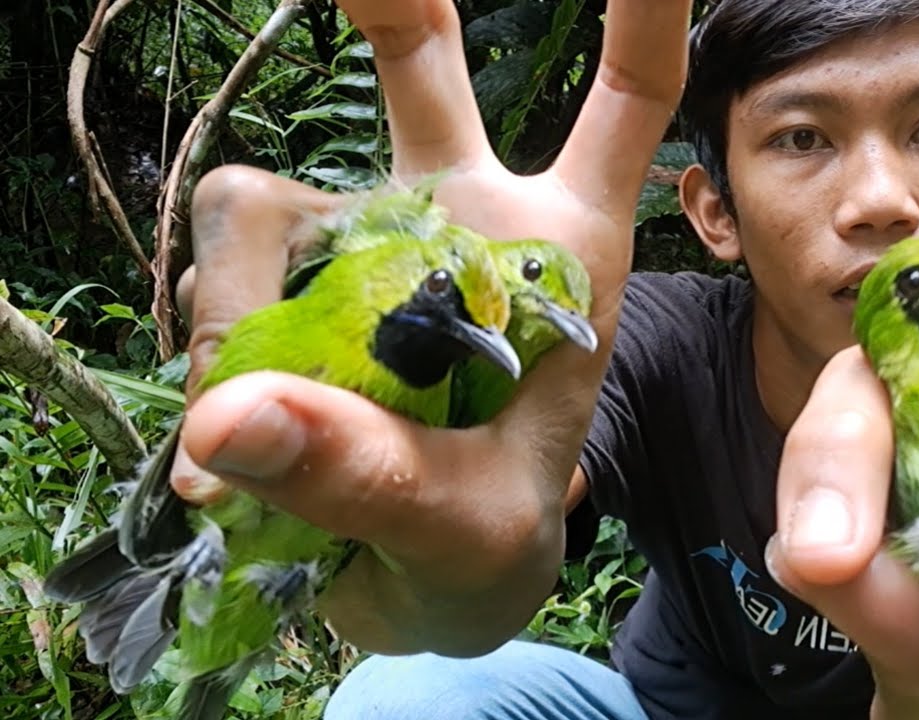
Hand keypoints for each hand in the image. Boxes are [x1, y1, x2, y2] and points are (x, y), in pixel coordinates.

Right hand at [171, 0, 691, 653]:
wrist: (416, 592)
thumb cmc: (485, 547)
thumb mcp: (465, 526)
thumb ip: (371, 478)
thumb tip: (234, 416)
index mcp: (564, 252)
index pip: (623, 110)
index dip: (640, 20)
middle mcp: (461, 219)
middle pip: (422, 74)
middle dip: (390, 3)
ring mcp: (361, 243)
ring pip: (266, 204)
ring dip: (240, 317)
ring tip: (254, 458)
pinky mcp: (282, 285)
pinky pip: (214, 279)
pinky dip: (207, 362)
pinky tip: (220, 463)